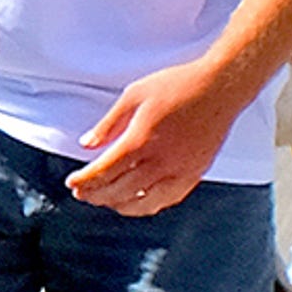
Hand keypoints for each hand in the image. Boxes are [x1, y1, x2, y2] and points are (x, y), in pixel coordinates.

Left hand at [66, 59, 242, 216]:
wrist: (220, 88)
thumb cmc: (177, 86)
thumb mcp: (134, 95)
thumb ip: (109, 124)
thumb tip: (86, 144)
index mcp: (142, 140)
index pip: (105, 171)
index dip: (85, 180)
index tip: (72, 183)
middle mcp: (161, 161)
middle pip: (120, 190)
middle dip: (96, 195)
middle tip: (81, 193)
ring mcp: (181, 171)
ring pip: (144, 202)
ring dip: (119, 204)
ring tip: (105, 199)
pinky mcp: (195, 174)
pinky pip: (168, 199)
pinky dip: (148, 205)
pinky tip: (137, 202)